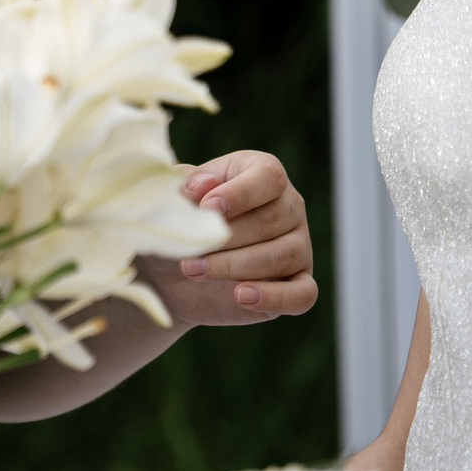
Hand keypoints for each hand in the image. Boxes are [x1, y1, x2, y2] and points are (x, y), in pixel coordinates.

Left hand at [135, 149, 316, 323]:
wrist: (168, 272)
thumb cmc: (175, 223)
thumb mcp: (173, 199)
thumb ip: (186, 187)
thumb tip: (204, 184)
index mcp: (262, 174)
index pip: (267, 177)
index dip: (240, 193)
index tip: (208, 208)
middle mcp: (289, 207)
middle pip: (273, 220)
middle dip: (227, 237)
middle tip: (188, 251)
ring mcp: (298, 247)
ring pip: (283, 256)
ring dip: (235, 266)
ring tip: (193, 271)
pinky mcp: (297, 285)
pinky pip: (302, 294)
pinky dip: (275, 297)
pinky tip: (242, 296)